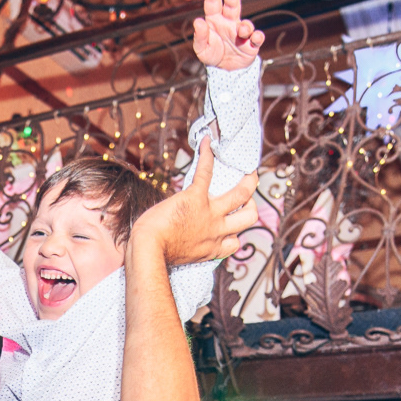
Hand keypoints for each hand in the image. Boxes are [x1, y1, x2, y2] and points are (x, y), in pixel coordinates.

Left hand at [130, 138, 258, 266]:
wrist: (149, 248)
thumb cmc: (155, 253)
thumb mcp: (180, 256)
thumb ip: (188, 246)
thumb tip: (179, 238)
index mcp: (212, 248)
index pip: (235, 242)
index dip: (235, 234)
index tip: (229, 228)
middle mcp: (216, 231)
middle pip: (250, 217)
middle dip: (251, 205)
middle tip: (246, 196)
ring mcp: (209, 213)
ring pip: (241, 194)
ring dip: (248, 181)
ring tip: (248, 171)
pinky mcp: (195, 197)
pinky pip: (206, 173)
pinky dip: (207, 156)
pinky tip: (206, 143)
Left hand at [192, 0, 265, 71]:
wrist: (225, 71)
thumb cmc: (212, 55)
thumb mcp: (201, 48)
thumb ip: (199, 36)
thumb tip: (197, 21)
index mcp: (215, 20)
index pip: (213, 2)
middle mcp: (229, 23)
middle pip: (232, 5)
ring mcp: (241, 32)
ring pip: (246, 23)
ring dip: (245, 26)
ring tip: (242, 32)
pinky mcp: (251, 44)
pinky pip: (257, 37)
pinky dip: (257, 36)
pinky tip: (254, 37)